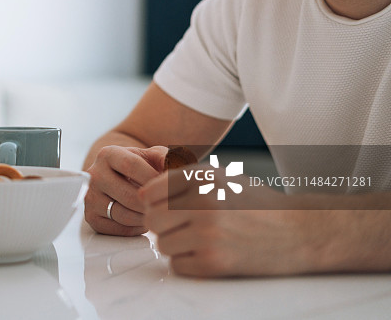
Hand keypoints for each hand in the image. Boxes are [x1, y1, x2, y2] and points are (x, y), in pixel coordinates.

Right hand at [84, 145, 167, 235]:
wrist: (118, 177)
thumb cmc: (140, 167)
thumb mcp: (154, 156)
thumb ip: (168, 158)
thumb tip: (178, 171)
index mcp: (108, 155)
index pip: (131, 166)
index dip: (154, 178)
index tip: (169, 186)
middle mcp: (93, 175)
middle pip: (129, 196)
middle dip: (153, 203)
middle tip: (168, 206)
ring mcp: (90, 197)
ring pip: (124, 215)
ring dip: (147, 217)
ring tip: (157, 211)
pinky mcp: (91, 217)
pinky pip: (119, 229)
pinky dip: (136, 228)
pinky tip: (143, 219)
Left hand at [139, 168, 303, 276]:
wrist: (300, 231)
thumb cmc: (256, 203)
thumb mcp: (222, 176)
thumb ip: (184, 179)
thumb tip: (142, 192)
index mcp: (202, 177)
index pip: (151, 190)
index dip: (154, 202)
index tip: (167, 208)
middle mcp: (203, 201)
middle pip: (151, 219)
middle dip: (162, 225)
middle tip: (181, 228)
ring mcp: (209, 233)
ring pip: (161, 244)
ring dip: (174, 245)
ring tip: (197, 241)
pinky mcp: (215, 262)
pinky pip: (177, 265)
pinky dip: (187, 263)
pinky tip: (207, 254)